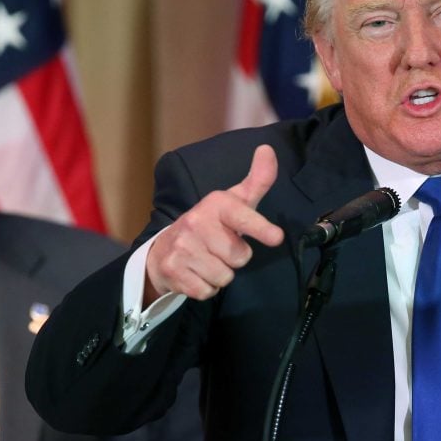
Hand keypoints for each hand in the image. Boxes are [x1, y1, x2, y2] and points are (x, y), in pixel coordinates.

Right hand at [145, 144, 283, 303]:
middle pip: (240, 257)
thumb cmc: (211, 224)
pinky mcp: (173, 270)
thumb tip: (268, 149)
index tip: (276, 237)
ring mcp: (182, 247)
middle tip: (221, 247)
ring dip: (221, 274)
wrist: (164, 249)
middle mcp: (196, 222)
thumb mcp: (235, 201)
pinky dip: (207, 288)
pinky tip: (197, 272)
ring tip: (208, 260)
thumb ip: (257, 180)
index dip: (260, 228)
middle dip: (235, 258)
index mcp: (216, 204)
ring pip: (225, 276)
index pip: (243, 217)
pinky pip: (208, 291)